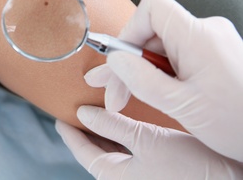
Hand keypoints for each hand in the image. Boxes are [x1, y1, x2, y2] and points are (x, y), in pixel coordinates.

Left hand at [56, 106, 242, 179]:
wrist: (228, 179)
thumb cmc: (189, 166)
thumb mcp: (145, 141)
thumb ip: (113, 126)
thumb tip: (83, 114)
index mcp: (116, 178)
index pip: (84, 154)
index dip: (70, 135)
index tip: (61, 119)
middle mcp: (125, 178)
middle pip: (96, 152)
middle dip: (85, 133)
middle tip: (76, 114)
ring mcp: (139, 174)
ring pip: (111, 151)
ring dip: (102, 133)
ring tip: (94, 116)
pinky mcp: (153, 167)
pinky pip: (127, 150)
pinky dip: (119, 136)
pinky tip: (120, 124)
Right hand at [84, 0, 242, 161]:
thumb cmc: (239, 123)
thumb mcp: (181, 105)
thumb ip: (141, 80)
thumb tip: (115, 61)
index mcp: (199, 37)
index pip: (152, 8)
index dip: (129, 30)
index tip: (119, 60)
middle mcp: (206, 32)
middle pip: (151, 33)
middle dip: (127, 63)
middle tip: (111, 92)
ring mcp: (210, 43)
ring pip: (161, 48)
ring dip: (141, 72)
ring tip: (124, 97)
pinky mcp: (212, 55)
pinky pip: (176, 56)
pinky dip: (159, 74)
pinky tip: (151, 92)